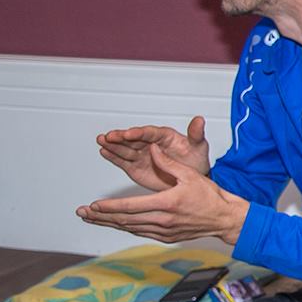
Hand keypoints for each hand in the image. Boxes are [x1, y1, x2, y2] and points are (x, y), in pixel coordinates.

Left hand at [77, 145, 246, 243]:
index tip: (93, 205)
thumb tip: (151, 149)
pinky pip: (140, 232)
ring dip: (109, 223)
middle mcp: (163, 220)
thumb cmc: (210, 196)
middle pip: (124, 219)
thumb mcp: (190, 175)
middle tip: (82, 212)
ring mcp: (164, 231)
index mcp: (167, 203)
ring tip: (91, 219)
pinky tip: (115, 223)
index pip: (130, 206)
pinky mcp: (166, 237)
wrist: (225, 219)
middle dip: (101, 216)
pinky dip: (125, 227)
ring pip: (129, 228)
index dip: (109, 206)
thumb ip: (168, 163)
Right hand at [96, 116, 210, 190]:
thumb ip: (196, 134)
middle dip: (120, 137)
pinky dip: (113, 156)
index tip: (129, 133)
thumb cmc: (196, 161)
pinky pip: (123, 160)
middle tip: (109, 136)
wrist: (192, 181)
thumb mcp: (199, 147)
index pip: (149, 133)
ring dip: (112, 145)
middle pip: (132, 139)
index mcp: (164, 136)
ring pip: (125, 148)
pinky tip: (104, 151)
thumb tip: (200, 119)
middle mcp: (150, 144)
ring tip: (101, 141)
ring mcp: (142, 155)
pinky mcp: (136, 167)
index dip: (138, 133)